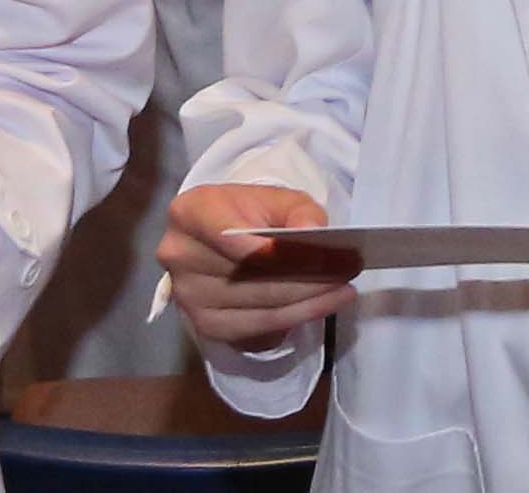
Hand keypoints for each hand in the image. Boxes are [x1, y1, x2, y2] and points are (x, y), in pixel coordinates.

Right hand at [163, 183, 359, 341]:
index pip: (233, 237)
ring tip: (343, 289)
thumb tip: (314, 233)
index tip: (330, 255)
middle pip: (250, 275)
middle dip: (306, 276)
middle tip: (349, 271)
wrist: (225, 234)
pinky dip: (294, 319)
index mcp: (190, 212)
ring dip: (307, 301)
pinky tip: (322, 307)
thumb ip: (299, 211)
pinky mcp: (203, 325)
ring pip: (258, 305)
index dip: (281, 251)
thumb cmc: (251, 211)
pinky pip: (255, 329)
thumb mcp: (278, 198)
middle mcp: (179, 255)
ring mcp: (188, 296)